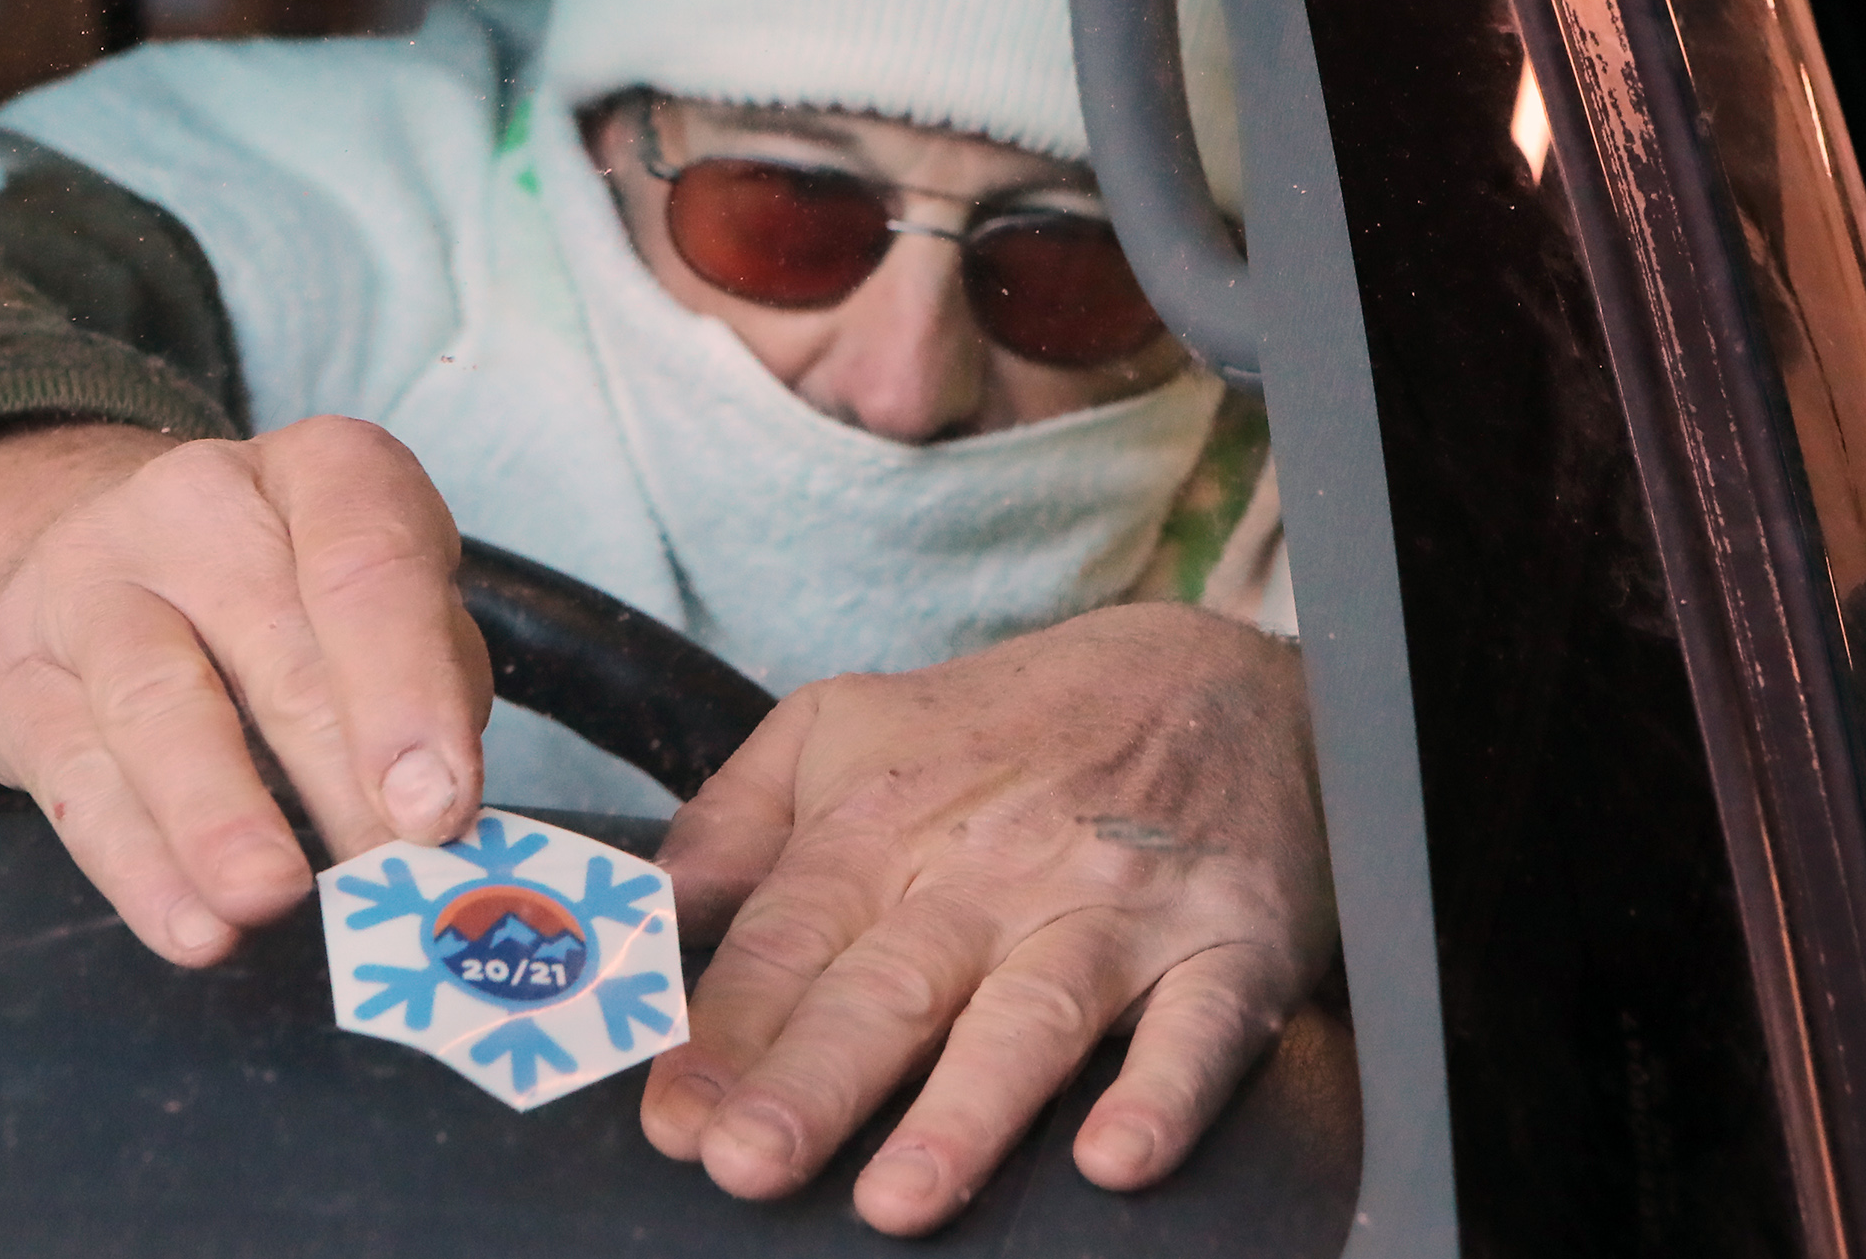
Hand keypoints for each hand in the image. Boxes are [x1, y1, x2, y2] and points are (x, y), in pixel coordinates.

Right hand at [0, 417, 491, 965]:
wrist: (95, 565)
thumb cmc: (287, 600)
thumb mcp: (382, 609)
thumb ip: (427, 694)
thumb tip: (439, 825)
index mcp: (324, 473)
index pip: (371, 563)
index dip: (409, 688)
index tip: (438, 803)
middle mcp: (202, 504)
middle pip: (278, 645)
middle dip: (339, 772)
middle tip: (385, 870)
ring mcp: (92, 581)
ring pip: (158, 704)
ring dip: (221, 816)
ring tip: (269, 897)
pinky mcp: (17, 676)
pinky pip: (81, 781)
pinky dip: (142, 868)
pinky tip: (192, 926)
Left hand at [643, 602, 1333, 1235]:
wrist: (1204, 668)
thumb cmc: (1001, 724)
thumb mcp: (838, 727)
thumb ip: (730, 821)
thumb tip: (641, 913)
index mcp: (884, 827)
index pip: (787, 941)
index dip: (722, 1033)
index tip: (670, 1116)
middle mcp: (991, 872)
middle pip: (888, 989)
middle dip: (811, 1081)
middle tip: (743, 1162)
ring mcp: (1110, 909)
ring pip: (1028, 1020)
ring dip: (964, 1113)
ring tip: (898, 1198)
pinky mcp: (1226, 943)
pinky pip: (1198, 1027)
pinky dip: (1162, 1095)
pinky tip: (1118, 1158)